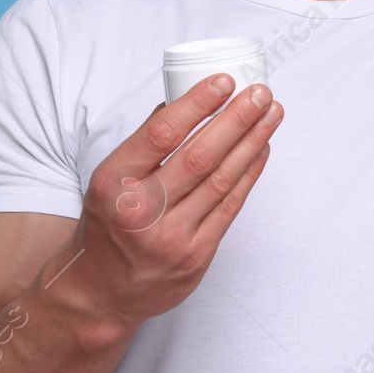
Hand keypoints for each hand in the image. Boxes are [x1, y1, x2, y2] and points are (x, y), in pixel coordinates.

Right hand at [67, 75, 283, 330]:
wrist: (102, 291)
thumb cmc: (110, 224)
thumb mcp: (109, 180)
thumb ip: (143, 144)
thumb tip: (181, 100)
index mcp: (114, 182)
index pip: (162, 134)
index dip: (197, 104)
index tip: (225, 81)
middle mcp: (141, 211)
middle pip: (200, 156)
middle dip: (237, 120)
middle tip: (261, 93)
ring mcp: (171, 237)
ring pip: (221, 180)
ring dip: (252, 142)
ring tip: (271, 114)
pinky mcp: (196, 257)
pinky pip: (230, 207)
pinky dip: (249, 174)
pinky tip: (261, 149)